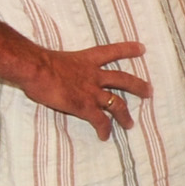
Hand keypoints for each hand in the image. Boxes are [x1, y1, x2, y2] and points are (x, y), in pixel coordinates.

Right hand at [26, 41, 150, 139]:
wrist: (35, 68)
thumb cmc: (37, 62)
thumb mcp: (54, 58)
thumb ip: (61, 66)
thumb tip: (50, 69)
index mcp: (86, 60)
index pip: (112, 52)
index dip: (127, 50)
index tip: (141, 48)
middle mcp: (94, 75)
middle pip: (123, 80)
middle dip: (138, 86)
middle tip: (149, 91)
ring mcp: (91, 92)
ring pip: (117, 103)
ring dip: (124, 115)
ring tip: (130, 124)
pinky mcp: (85, 106)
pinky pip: (100, 120)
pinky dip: (104, 129)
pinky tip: (105, 136)